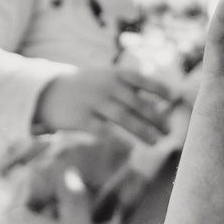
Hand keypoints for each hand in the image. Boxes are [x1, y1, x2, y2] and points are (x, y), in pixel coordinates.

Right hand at [36, 66, 180, 144]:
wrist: (47, 92)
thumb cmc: (85, 88)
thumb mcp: (104, 78)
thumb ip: (128, 88)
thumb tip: (159, 103)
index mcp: (113, 75)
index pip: (141, 80)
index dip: (159, 88)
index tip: (176, 99)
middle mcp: (105, 87)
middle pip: (136, 103)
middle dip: (155, 118)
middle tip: (169, 131)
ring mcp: (93, 102)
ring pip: (123, 118)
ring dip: (143, 131)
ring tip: (156, 143)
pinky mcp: (80, 119)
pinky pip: (103, 130)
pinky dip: (118, 139)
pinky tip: (130, 148)